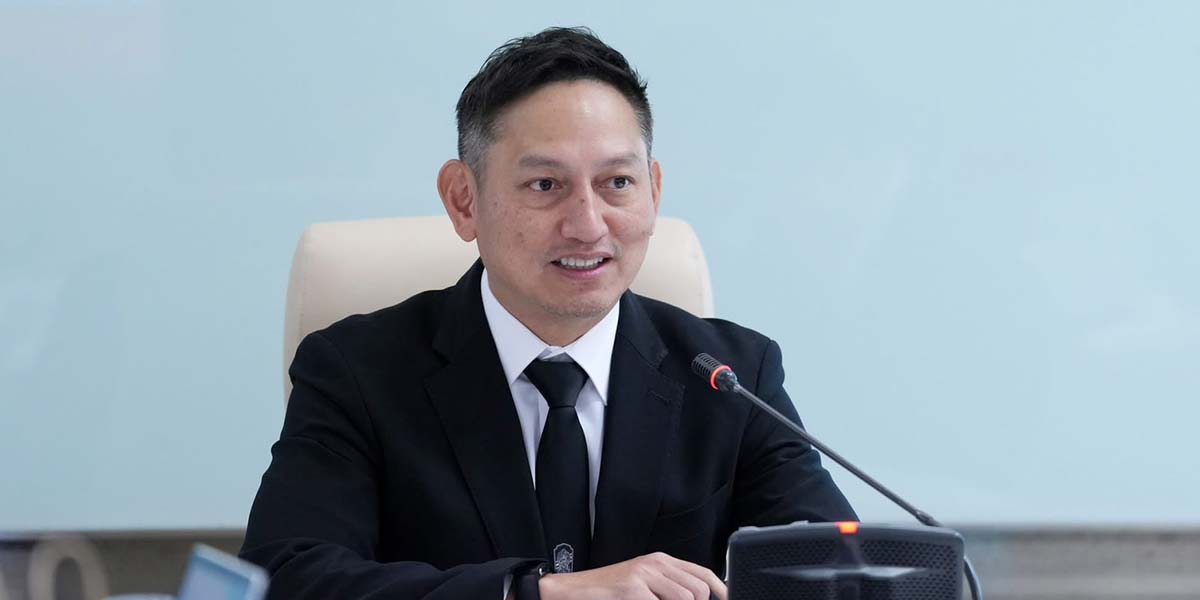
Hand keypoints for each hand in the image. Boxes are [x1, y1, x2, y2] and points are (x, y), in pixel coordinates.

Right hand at [538, 552, 726, 599]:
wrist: (573, 591)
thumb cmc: (608, 591)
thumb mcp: (643, 583)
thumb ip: (669, 586)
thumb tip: (698, 598)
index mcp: (660, 561)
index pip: (703, 573)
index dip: (720, 590)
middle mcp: (655, 564)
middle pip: (699, 589)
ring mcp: (644, 576)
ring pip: (686, 598)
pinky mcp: (633, 590)